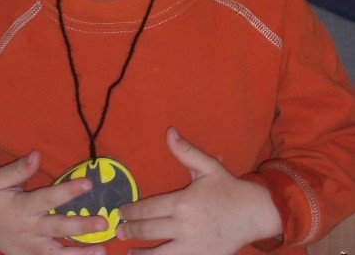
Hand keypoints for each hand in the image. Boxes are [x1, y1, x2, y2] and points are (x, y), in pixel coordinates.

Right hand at [0, 150, 107, 254]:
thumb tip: (37, 154)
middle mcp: (27, 229)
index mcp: (21, 207)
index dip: (68, 191)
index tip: (87, 183)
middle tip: (104, 222)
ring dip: (80, 253)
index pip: (48, 198)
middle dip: (81, 226)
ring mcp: (29, 247)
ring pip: (56, 253)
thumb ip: (18, 169)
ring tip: (102, 249)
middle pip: (57, 228)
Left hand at [116, 127, 281, 254]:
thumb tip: (169, 131)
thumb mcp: (208, 166)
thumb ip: (185, 151)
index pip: (148, 209)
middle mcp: (184, 226)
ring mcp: (193, 247)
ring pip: (158, 253)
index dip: (131, 211)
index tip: (120, 211)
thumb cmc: (228, 188)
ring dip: (140, 253)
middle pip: (149, 230)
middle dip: (130, 230)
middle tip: (117, 230)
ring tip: (127, 250)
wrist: (254, 214)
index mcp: (183, 202)